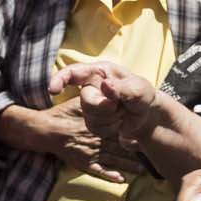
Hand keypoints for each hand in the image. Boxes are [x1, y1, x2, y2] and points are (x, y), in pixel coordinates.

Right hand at [36, 96, 143, 182]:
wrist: (45, 130)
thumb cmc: (62, 114)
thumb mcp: (79, 103)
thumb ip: (93, 100)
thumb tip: (105, 89)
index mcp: (98, 126)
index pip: (119, 129)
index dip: (131, 132)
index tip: (144, 134)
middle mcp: (98, 140)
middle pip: (120, 147)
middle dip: (135, 151)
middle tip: (150, 153)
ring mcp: (92, 153)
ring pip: (114, 160)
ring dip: (128, 165)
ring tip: (143, 170)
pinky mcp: (84, 163)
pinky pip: (99, 171)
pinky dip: (110, 175)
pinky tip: (121, 180)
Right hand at [48, 60, 162, 148]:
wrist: (146, 113)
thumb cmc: (141, 94)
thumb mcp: (137, 88)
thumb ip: (121, 88)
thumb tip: (105, 85)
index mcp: (98, 73)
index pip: (72, 72)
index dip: (59, 79)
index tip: (54, 90)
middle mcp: (91, 87)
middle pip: (86, 100)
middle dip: (105, 107)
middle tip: (122, 105)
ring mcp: (90, 105)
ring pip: (91, 117)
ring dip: (112, 118)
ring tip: (123, 111)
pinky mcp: (93, 121)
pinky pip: (97, 128)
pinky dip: (112, 127)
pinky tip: (119, 121)